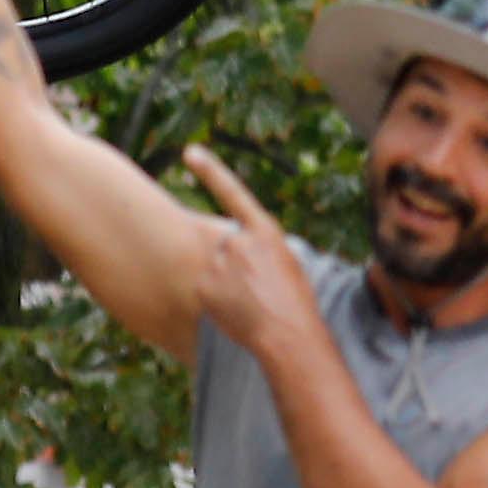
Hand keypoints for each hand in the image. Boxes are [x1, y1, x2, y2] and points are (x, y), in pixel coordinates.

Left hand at [183, 142, 322, 356]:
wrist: (288, 336)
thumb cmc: (297, 302)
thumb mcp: (288, 261)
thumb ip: (261, 246)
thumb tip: (240, 246)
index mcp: (264, 230)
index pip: (232, 191)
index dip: (210, 170)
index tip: (191, 152)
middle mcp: (237, 240)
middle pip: (225, 244)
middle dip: (234, 263)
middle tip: (256, 289)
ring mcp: (219, 263)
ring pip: (216, 268)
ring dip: (227, 282)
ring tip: (251, 304)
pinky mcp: (205, 286)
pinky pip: (207, 288)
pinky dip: (218, 299)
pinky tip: (237, 311)